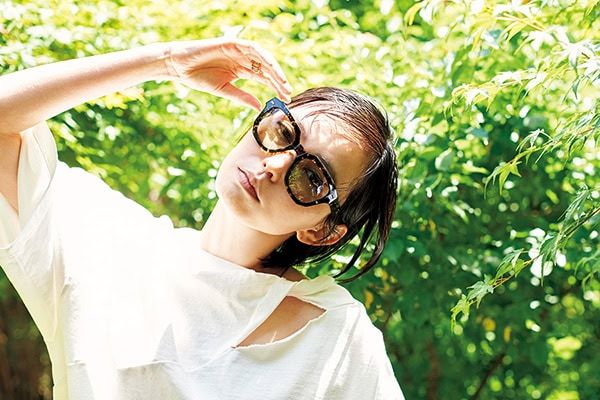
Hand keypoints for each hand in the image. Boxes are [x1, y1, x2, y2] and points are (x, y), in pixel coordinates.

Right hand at [164, 38, 291, 110]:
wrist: (180, 66)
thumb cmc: (199, 78)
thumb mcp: (224, 91)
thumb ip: (242, 97)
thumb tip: (258, 107)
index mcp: (241, 70)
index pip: (264, 78)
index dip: (275, 87)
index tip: (285, 98)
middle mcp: (242, 59)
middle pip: (266, 69)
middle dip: (278, 80)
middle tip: (288, 92)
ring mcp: (237, 50)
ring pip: (261, 58)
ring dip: (273, 68)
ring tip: (282, 81)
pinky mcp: (231, 43)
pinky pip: (250, 47)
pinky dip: (261, 54)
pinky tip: (269, 64)